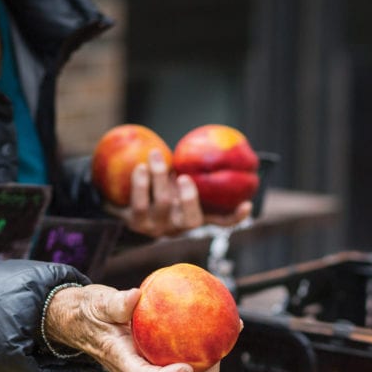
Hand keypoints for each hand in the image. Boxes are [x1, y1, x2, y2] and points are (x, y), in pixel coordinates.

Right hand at [43, 284, 220, 371]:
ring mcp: (147, 367)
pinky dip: (199, 351)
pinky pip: (180, 362)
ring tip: (222, 345)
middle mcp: (136, 369)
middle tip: (216, 357)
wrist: (82, 319)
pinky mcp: (155, 360)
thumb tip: (136, 296)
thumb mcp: (98, 304)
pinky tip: (215, 329)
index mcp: (121, 361)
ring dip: (204, 369)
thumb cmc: (89, 313)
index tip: (186, 368)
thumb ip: (116, 303)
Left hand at [106, 150, 251, 237]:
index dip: (235, 218)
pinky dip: (139, 184)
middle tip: (183, 176)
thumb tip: (218, 143)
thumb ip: (194, 169)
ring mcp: (156, 228)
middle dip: (188, 197)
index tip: (246, 204)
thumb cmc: (159, 185)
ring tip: (155, 154)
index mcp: (193, 217)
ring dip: (159, 177)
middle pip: (188, 219)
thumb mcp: (176, 180)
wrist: (124, 203)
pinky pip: (138, 204)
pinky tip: (140, 167)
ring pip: (162, 204)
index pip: (220, 222)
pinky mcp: (134, 223)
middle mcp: (177, 228)